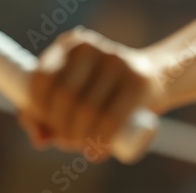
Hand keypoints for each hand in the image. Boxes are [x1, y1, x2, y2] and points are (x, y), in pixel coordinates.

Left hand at [19, 26, 161, 159]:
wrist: (155, 78)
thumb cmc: (104, 92)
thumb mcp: (74, 94)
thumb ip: (46, 115)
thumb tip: (40, 139)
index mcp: (70, 44)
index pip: (43, 78)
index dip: (39, 109)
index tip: (49, 126)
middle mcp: (92, 47)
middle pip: (64, 96)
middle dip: (62, 128)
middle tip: (68, 142)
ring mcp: (116, 61)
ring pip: (86, 110)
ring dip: (80, 139)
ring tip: (85, 146)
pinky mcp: (137, 81)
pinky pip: (111, 119)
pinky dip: (100, 142)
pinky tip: (98, 151)